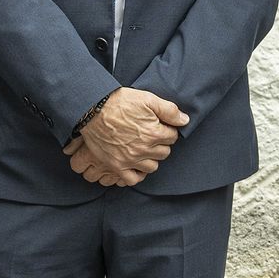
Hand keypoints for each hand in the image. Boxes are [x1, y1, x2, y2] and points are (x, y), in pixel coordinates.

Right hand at [63, 88, 187, 185]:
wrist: (93, 109)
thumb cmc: (120, 102)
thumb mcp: (148, 99)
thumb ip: (169, 111)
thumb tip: (185, 121)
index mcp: (154, 133)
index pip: (173, 137)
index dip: (168, 130)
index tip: (160, 126)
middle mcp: (144, 149)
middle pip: (164, 153)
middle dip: (161, 144)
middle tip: (151, 135)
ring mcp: (130, 159)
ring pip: (152, 167)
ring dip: (151, 158)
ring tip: (144, 148)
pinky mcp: (116, 165)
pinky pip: (133, 179)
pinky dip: (137, 174)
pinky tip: (136, 164)